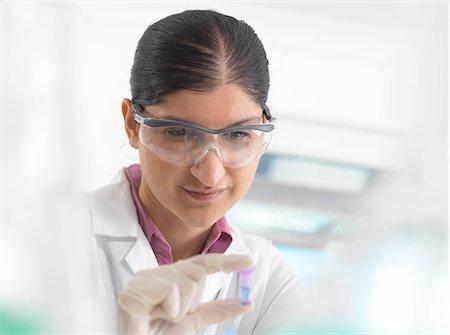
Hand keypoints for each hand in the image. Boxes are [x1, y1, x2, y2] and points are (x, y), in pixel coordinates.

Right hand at [117, 254, 253, 333]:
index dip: (227, 261)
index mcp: (169, 276)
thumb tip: (247, 303)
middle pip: (197, 272)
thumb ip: (217, 310)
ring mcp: (143, 279)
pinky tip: (152, 317)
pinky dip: (170, 312)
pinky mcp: (134, 291)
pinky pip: (171, 292)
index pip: (202, 262)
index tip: (250, 262)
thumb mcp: (193, 321)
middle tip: (172, 317)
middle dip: (193, 301)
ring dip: (180, 310)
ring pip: (187, 284)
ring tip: (160, 319)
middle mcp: (156, 272)